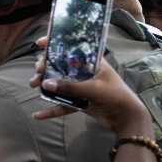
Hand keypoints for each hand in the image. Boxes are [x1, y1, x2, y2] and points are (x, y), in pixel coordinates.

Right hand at [30, 36, 151, 135]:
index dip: (56, 43)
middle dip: (46, 67)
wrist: (127, 119)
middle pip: (62, 66)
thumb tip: (46, 84)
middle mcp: (86, 73)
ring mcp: (82, 88)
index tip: (40, 43)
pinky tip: (38, 115)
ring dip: (46, 85)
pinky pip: (63, 104)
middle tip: (37, 72)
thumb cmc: (116, 97)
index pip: (72, 48)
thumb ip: (70, 87)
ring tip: (33, 85)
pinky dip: (52, 109)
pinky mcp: (81, 102)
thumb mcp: (94, 89)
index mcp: (93, 62)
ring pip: (60, 84)